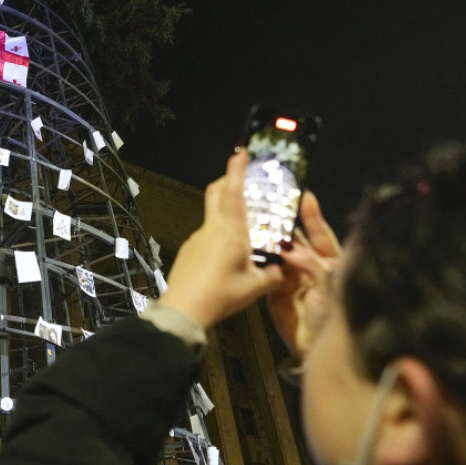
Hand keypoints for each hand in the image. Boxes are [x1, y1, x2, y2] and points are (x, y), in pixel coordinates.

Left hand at [159, 150, 283, 328]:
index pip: (233, 192)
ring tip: (244, 226)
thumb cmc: (219, 296)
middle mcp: (212, 229)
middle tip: (240, 178)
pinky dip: (219, 234)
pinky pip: (206, 235)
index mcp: (230, 232)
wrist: (183, 310)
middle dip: (227, 181)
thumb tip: (283, 270)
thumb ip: (273, 275)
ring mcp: (197, 238)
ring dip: (226, 212)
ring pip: (212, 216)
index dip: (236, 171)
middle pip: (216, 193)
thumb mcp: (255, 287)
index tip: (240, 154)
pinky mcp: (189, 250)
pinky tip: (227, 253)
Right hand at [266, 191, 340, 360]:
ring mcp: (293, 279)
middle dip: (286, 227)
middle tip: (272, 210)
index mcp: (331, 264)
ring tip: (260, 227)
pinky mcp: (276, 292)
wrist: (317, 350)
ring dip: (272, 243)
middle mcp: (312, 268)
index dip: (313, 217)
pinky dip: (263, 263)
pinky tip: (255, 251)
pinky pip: (268, 273)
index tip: (305, 197)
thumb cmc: (333, 319)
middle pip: (297, 242)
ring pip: (280, 255)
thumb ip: (311, 264)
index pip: (322, 235)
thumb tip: (291, 249)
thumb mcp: (329, 285)